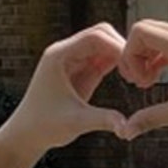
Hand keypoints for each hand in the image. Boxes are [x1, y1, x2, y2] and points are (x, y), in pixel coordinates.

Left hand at [0, 24, 128, 154]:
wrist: (28, 133)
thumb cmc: (44, 126)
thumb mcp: (76, 122)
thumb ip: (103, 120)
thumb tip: (127, 128)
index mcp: (59, 56)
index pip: (95, 37)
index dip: (118, 46)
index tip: (135, 65)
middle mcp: (65, 52)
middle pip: (101, 34)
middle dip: (122, 48)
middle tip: (139, 69)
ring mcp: (73, 60)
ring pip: (104, 44)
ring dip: (122, 56)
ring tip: (138, 75)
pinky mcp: (80, 71)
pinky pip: (103, 58)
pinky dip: (118, 64)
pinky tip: (130, 77)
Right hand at [117, 20, 167, 136]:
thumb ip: (151, 118)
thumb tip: (127, 130)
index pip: (140, 32)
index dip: (129, 54)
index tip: (135, 80)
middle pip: (148, 30)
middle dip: (136, 54)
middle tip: (138, 82)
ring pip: (162, 36)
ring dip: (149, 55)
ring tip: (149, 82)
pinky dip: (164, 56)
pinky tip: (164, 77)